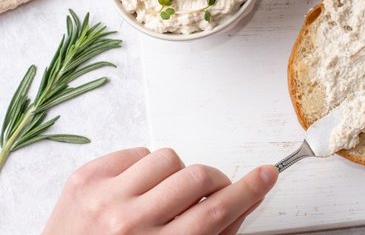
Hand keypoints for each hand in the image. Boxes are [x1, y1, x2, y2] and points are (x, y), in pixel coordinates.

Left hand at [43, 148, 277, 234]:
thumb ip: (215, 233)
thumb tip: (246, 199)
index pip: (216, 212)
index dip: (247, 191)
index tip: (266, 175)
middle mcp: (130, 224)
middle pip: (197, 179)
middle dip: (214, 182)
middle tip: (212, 191)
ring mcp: (104, 198)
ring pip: (168, 158)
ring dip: (177, 174)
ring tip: (165, 195)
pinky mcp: (86, 178)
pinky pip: (136, 152)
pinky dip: (145, 167)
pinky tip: (138, 190)